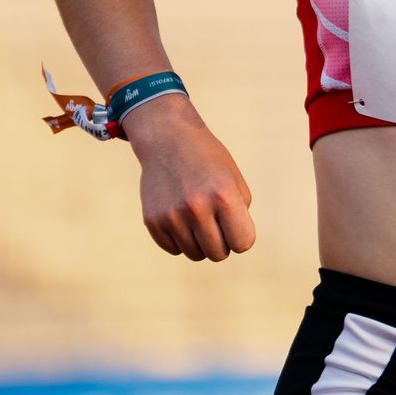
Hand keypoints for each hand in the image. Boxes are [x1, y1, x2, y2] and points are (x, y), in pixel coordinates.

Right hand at [122, 95, 256, 261]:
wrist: (168, 140)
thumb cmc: (209, 162)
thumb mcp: (234, 180)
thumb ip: (240, 214)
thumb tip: (234, 245)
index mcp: (223, 195)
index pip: (243, 243)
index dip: (242, 236)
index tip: (235, 223)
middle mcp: (196, 207)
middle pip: (219, 254)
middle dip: (222, 242)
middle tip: (217, 221)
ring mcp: (171, 216)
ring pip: (196, 254)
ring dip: (201, 241)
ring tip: (198, 216)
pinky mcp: (152, 221)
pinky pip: (175, 249)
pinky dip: (181, 239)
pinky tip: (181, 216)